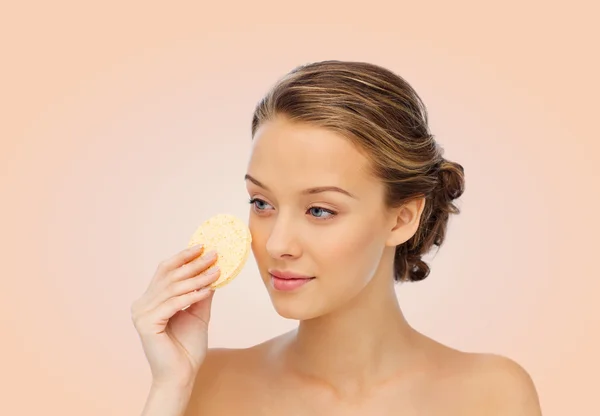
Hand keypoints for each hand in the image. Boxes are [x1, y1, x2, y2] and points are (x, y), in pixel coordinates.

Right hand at [131, 244, 219, 388]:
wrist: (181, 375)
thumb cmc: (187, 347)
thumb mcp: (197, 313)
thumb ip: (200, 292)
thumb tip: (212, 269)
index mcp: (150, 300)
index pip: (165, 271)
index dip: (183, 257)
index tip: (203, 246)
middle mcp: (142, 304)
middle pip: (170, 276)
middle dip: (194, 264)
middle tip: (214, 254)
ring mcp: (141, 314)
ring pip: (173, 288)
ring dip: (197, 278)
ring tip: (216, 271)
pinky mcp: (146, 324)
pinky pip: (173, 304)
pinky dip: (192, 296)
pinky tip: (208, 290)